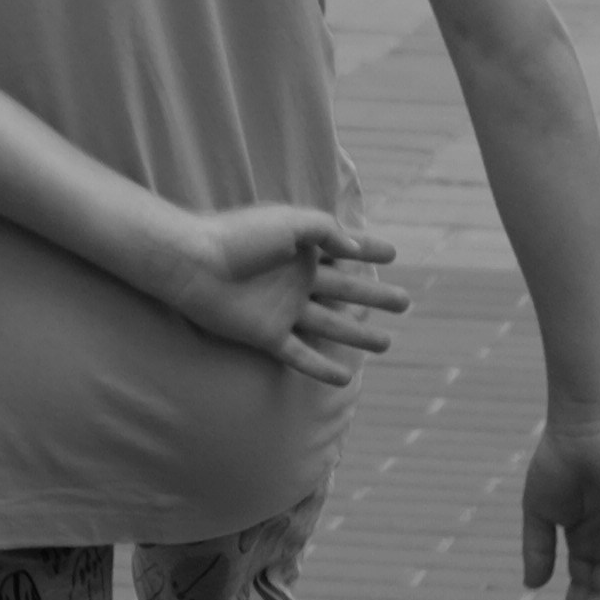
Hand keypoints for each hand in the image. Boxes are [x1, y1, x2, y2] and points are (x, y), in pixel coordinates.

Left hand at [167, 203, 408, 386]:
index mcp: (301, 249)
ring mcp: (283, 310)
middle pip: (345, 291)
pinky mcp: (267, 336)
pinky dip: (321, 368)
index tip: (394, 252)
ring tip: (387, 344)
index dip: (369, 250)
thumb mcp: (289, 222)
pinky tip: (343, 377)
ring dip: (359, 335)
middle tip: (405, 302)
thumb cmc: (238, 236)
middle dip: (376, 296)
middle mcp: (295, 280)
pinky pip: (300, 356)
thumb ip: (326, 231)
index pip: (343, 249)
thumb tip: (355, 251)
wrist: (194, 264)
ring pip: (331, 326)